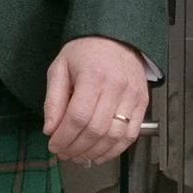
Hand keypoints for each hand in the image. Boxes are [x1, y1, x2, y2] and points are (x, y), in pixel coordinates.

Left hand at [44, 36, 150, 165]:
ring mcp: (132, 95)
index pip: (78, 116)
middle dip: (76, 148)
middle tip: (64, 154)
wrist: (115, 36)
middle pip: (96, 129)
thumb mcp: (60, 68)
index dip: (64, 137)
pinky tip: (100, 154)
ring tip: (79, 156)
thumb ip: (53, 100)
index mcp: (92, 75)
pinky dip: (115, 150)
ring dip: (94, 152)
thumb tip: (50, 129)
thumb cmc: (85, 51)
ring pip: (114, 136)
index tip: (53, 145)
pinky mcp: (142, 102)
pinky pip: (131, 134)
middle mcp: (116, 86)